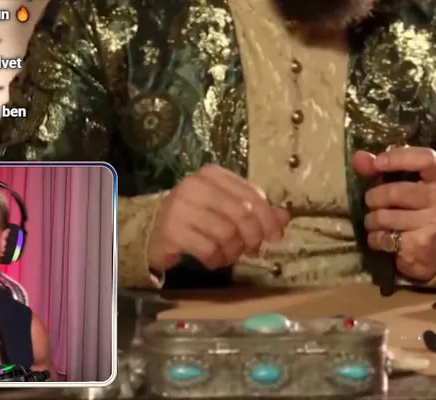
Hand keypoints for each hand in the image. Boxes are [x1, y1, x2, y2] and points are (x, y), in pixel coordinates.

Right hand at [146, 165, 289, 272]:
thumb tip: (285, 217)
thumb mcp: (226, 209)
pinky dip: (217, 259)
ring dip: (234, 251)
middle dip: (253, 237)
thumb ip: (255, 211)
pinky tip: (214, 260)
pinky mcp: (172, 231)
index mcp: (213, 175)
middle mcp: (196, 186)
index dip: (268, 218)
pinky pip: (208, 249)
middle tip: (251, 250)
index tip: (276, 237)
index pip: (252, 194)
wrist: (150, 229)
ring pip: (227, 234)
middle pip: (242, 214)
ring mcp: (181, 207)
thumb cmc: (195, 217)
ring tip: (229, 255)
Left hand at [353, 147, 435, 281]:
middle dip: (374, 197)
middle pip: (395, 192)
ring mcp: (434, 223)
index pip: (426, 158)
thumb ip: (381, 168)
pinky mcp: (421, 245)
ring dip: (371, 220)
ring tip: (375, 221)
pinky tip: (381, 237)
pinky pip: (384, 237)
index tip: (377, 163)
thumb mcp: (407, 184)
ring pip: (384, 217)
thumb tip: (358, 158)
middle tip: (371, 202)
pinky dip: (375, 238)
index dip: (398, 157)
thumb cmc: (418, 207)